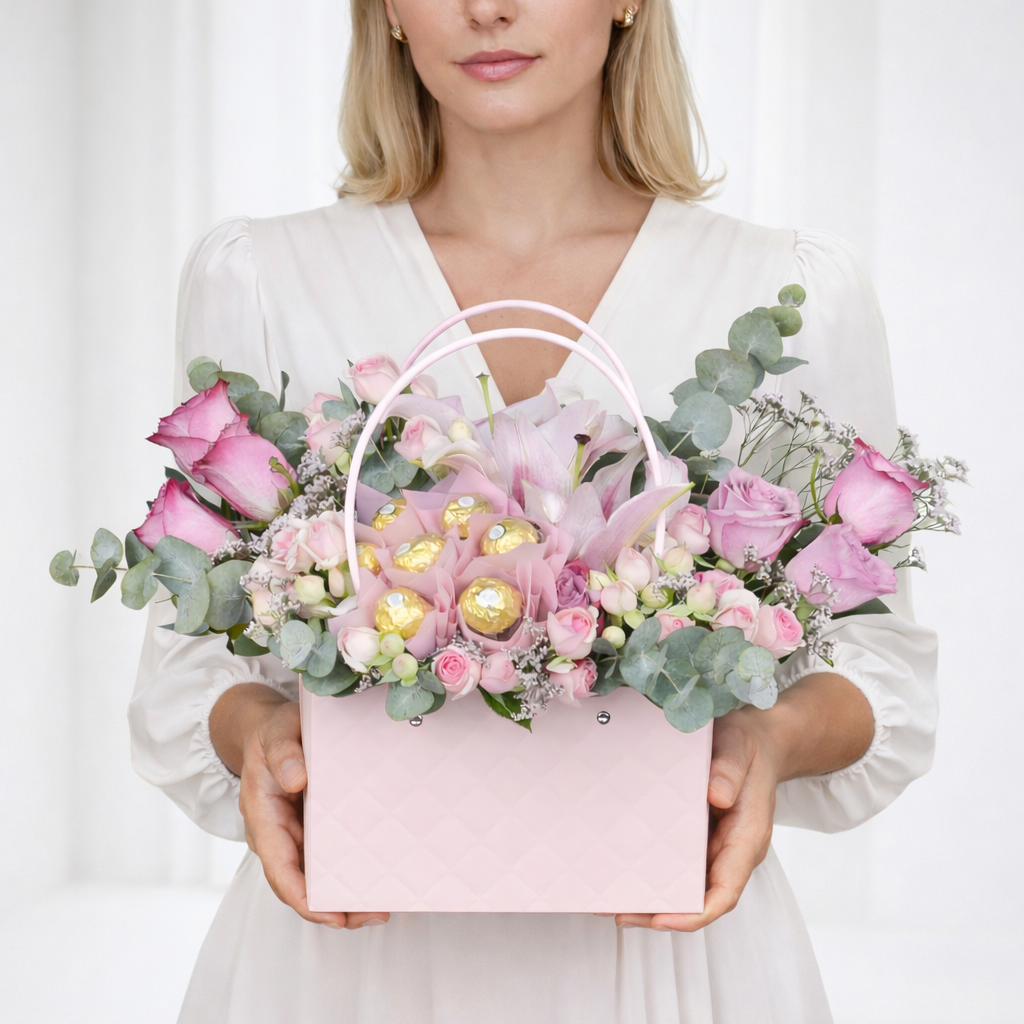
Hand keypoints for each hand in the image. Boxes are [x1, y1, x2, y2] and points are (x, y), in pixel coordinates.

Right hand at [214, 685, 388, 929]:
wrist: (272, 729)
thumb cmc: (274, 731)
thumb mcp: (275, 732)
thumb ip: (283, 752)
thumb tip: (296, 778)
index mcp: (263, 816)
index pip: (279, 867)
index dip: (302, 895)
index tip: (330, 913)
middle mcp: (277, 835)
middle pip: (299, 884)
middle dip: (332, 908)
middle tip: (374, 915)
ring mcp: (294, 836)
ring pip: (315, 877)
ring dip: (344, 897)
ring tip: (381, 909)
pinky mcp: (312, 831)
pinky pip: (328, 859)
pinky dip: (348, 873)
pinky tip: (376, 880)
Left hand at [615, 705, 778, 931]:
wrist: (755, 740)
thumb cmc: (749, 747)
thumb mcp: (741, 748)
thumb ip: (731, 769)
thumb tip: (716, 795)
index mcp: (746, 838)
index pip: (724, 892)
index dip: (694, 913)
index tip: (661, 918)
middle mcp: (729, 851)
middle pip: (697, 897)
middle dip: (660, 911)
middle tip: (619, 912)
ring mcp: (713, 846)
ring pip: (683, 883)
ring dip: (651, 894)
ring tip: (610, 896)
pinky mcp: (697, 836)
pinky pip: (675, 860)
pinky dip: (650, 868)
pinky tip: (621, 866)